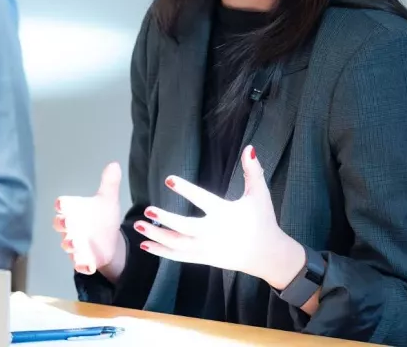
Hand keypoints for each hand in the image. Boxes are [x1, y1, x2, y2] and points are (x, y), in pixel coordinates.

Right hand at [53, 162, 124, 276]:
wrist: (109, 241)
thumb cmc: (103, 218)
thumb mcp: (108, 200)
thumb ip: (109, 183)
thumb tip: (114, 164)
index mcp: (74, 211)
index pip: (62, 206)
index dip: (61, 205)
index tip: (62, 204)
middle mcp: (71, 228)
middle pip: (60, 224)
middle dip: (62, 224)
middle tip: (67, 222)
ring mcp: (76, 244)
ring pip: (68, 245)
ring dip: (70, 245)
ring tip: (75, 244)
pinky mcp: (83, 259)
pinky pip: (79, 263)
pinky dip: (81, 264)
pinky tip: (86, 264)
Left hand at [133, 146, 305, 289]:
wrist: (267, 255)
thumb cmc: (263, 220)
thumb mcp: (260, 195)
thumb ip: (253, 171)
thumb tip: (249, 147)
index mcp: (226, 214)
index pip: (203, 200)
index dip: (186, 189)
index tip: (168, 179)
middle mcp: (214, 233)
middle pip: (186, 227)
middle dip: (166, 220)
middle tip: (147, 209)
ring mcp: (208, 249)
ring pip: (179, 245)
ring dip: (158, 236)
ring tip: (139, 225)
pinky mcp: (204, 259)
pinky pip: (180, 257)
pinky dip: (162, 252)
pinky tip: (144, 244)